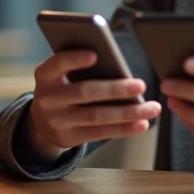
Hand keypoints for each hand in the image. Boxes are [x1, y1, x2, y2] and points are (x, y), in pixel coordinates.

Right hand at [24, 50, 160, 163]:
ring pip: (97, 116)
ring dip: (127, 112)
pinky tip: (142, 124)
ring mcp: (58, 121)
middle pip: (85, 92)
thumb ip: (80, 68)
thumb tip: (115, 63)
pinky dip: (124, 129)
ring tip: (151, 108)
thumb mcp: (61, 75)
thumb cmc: (62, 88)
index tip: (96, 55)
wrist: (42, 123)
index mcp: (45, 76)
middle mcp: (48, 99)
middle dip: (115, 89)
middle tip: (141, 85)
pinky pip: (101, 133)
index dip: (74, 60)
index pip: (57, 64)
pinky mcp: (70, 138)